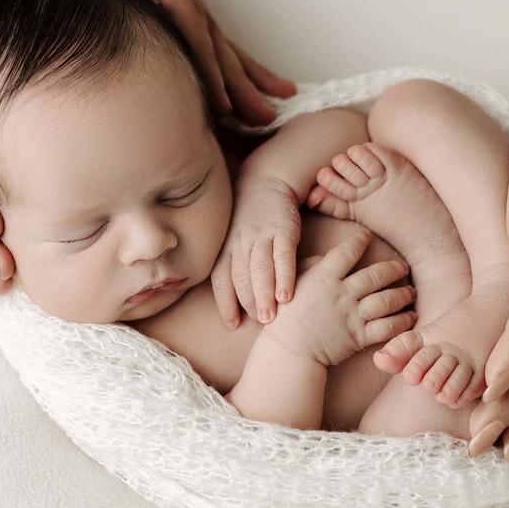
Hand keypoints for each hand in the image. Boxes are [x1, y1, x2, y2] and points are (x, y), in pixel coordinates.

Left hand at [211, 175, 301, 326]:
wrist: (266, 182)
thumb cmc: (249, 219)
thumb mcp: (233, 240)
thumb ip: (234, 267)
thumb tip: (238, 304)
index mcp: (226, 248)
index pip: (221, 280)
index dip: (225, 303)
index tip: (232, 324)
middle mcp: (240, 243)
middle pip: (241, 278)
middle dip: (248, 305)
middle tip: (259, 326)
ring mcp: (261, 235)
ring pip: (260, 270)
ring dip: (264, 296)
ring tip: (270, 319)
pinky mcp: (283, 229)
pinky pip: (283, 256)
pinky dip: (284, 277)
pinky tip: (287, 296)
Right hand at [262, 228, 415, 366]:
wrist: (288, 351)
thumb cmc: (285, 317)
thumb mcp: (292, 284)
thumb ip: (311, 267)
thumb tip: (326, 256)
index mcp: (324, 277)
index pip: (347, 252)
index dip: (359, 241)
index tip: (368, 236)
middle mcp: (342, 294)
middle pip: (376, 275)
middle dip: (394, 269)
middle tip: (403, 266)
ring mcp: (352, 316)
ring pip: (387, 300)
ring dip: (403, 294)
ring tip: (410, 292)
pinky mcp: (359, 337)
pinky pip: (387, 327)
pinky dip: (402, 321)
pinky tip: (410, 317)